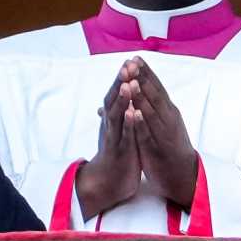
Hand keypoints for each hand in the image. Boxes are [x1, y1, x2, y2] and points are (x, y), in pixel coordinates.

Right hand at [76, 63, 141, 219]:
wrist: (109, 180)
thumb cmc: (116, 150)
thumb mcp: (117, 128)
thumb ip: (114, 112)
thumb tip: (107, 99)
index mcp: (114, 118)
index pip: (118, 94)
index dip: (124, 78)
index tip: (131, 59)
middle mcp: (112, 125)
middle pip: (115, 100)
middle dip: (121, 82)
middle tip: (127, 64)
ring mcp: (115, 137)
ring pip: (118, 115)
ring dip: (123, 99)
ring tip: (129, 84)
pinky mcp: (121, 151)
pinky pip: (125, 135)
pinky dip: (128, 124)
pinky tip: (132, 113)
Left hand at [126, 57, 198, 210]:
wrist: (183, 174)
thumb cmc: (169, 148)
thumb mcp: (159, 126)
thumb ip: (149, 110)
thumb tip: (133, 97)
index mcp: (168, 111)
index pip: (155, 87)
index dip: (145, 73)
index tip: (134, 58)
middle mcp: (168, 117)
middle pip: (154, 94)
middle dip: (142, 78)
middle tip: (132, 61)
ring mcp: (164, 132)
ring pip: (151, 111)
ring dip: (141, 95)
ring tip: (132, 81)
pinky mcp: (158, 147)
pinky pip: (148, 133)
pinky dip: (141, 122)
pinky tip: (134, 112)